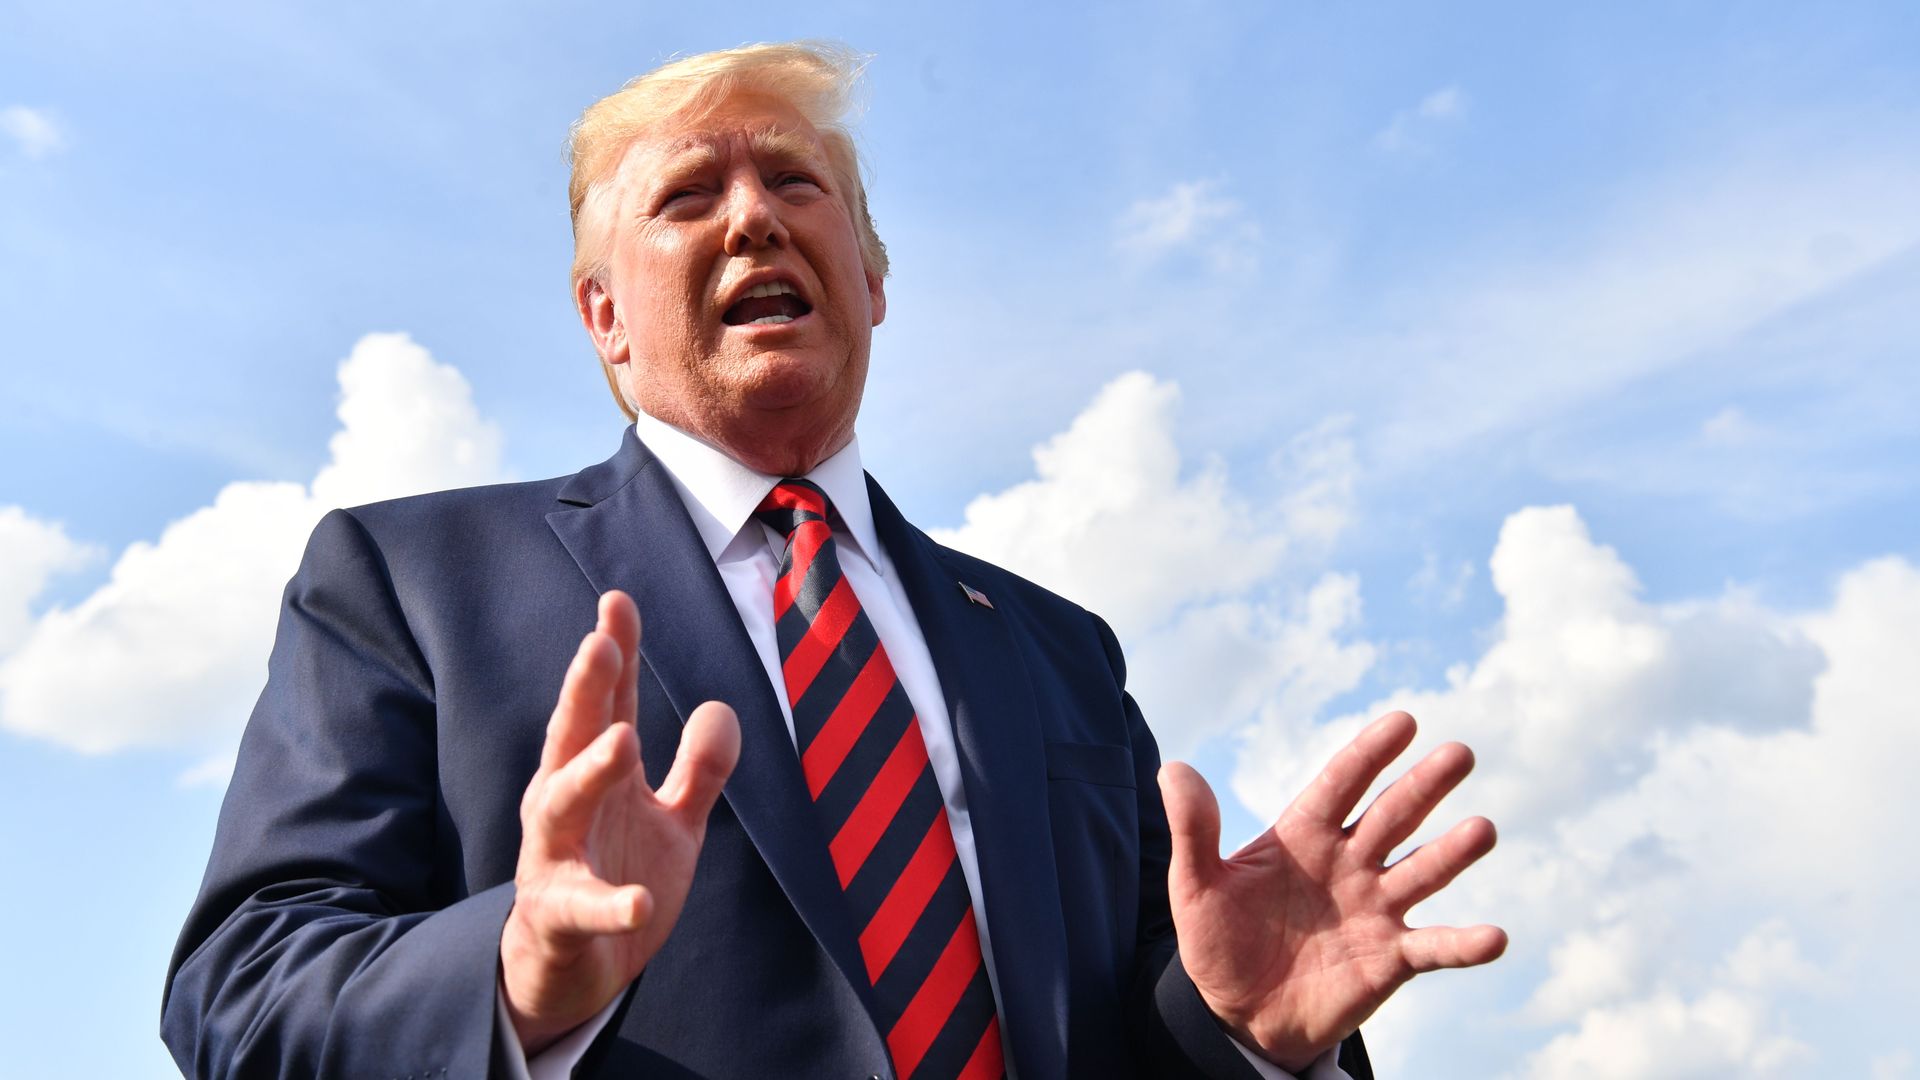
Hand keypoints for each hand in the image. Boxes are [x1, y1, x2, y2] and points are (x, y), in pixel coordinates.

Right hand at [500, 591, 740, 1053]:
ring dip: (591, 771)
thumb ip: (699, 769)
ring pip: (562, 807)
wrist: (571, 971)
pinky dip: (611, 904)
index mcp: (594, 774)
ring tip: (624, 740)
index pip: (605, 703)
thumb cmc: (615, 876)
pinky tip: (640, 902)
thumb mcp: (672, 822)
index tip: (617, 600)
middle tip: (601, 643)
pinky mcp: (558, 917)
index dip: (613, 652)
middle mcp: (563, 805)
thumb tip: (720, 707)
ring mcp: (553, 860)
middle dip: (585, 689)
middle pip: (572, 737)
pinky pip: (582, 909)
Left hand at [1159, 711, 1505, 1070]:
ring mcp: (1375, 908)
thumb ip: (1193, 831)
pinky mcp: (1391, 958)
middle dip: (1424, 785)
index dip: (1370, 754)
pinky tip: (1494, 936)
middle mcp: (1350, 863)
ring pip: (1421, 871)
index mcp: (1305, 834)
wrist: (1238, 1011)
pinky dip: (1465, 944)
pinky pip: (1434, 948)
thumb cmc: (1219, 939)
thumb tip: (1174, 769)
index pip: (1341, 784)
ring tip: (1483, 829)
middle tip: (1459, 753)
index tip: (1403, 721)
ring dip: (1452, 852)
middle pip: (1391, 815)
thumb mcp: (1195, 886)